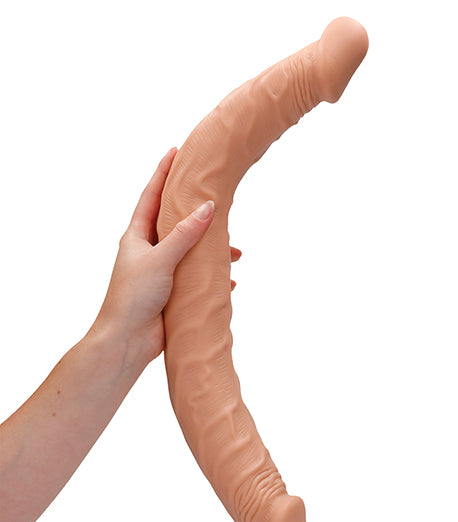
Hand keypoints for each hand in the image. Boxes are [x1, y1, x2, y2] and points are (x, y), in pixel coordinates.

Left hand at [92, 147, 241, 363]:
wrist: (127, 340)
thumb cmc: (133, 296)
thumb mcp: (159, 258)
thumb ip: (184, 233)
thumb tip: (207, 208)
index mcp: (137, 236)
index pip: (152, 196)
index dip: (164, 173)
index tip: (177, 151)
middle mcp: (149, 250)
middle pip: (175, 221)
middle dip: (197, 211)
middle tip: (216, 196)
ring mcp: (162, 271)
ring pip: (191, 251)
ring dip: (212, 250)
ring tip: (235, 252)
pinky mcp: (173, 291)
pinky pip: (197, 277)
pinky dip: (213, 277)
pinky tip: (229, 281)